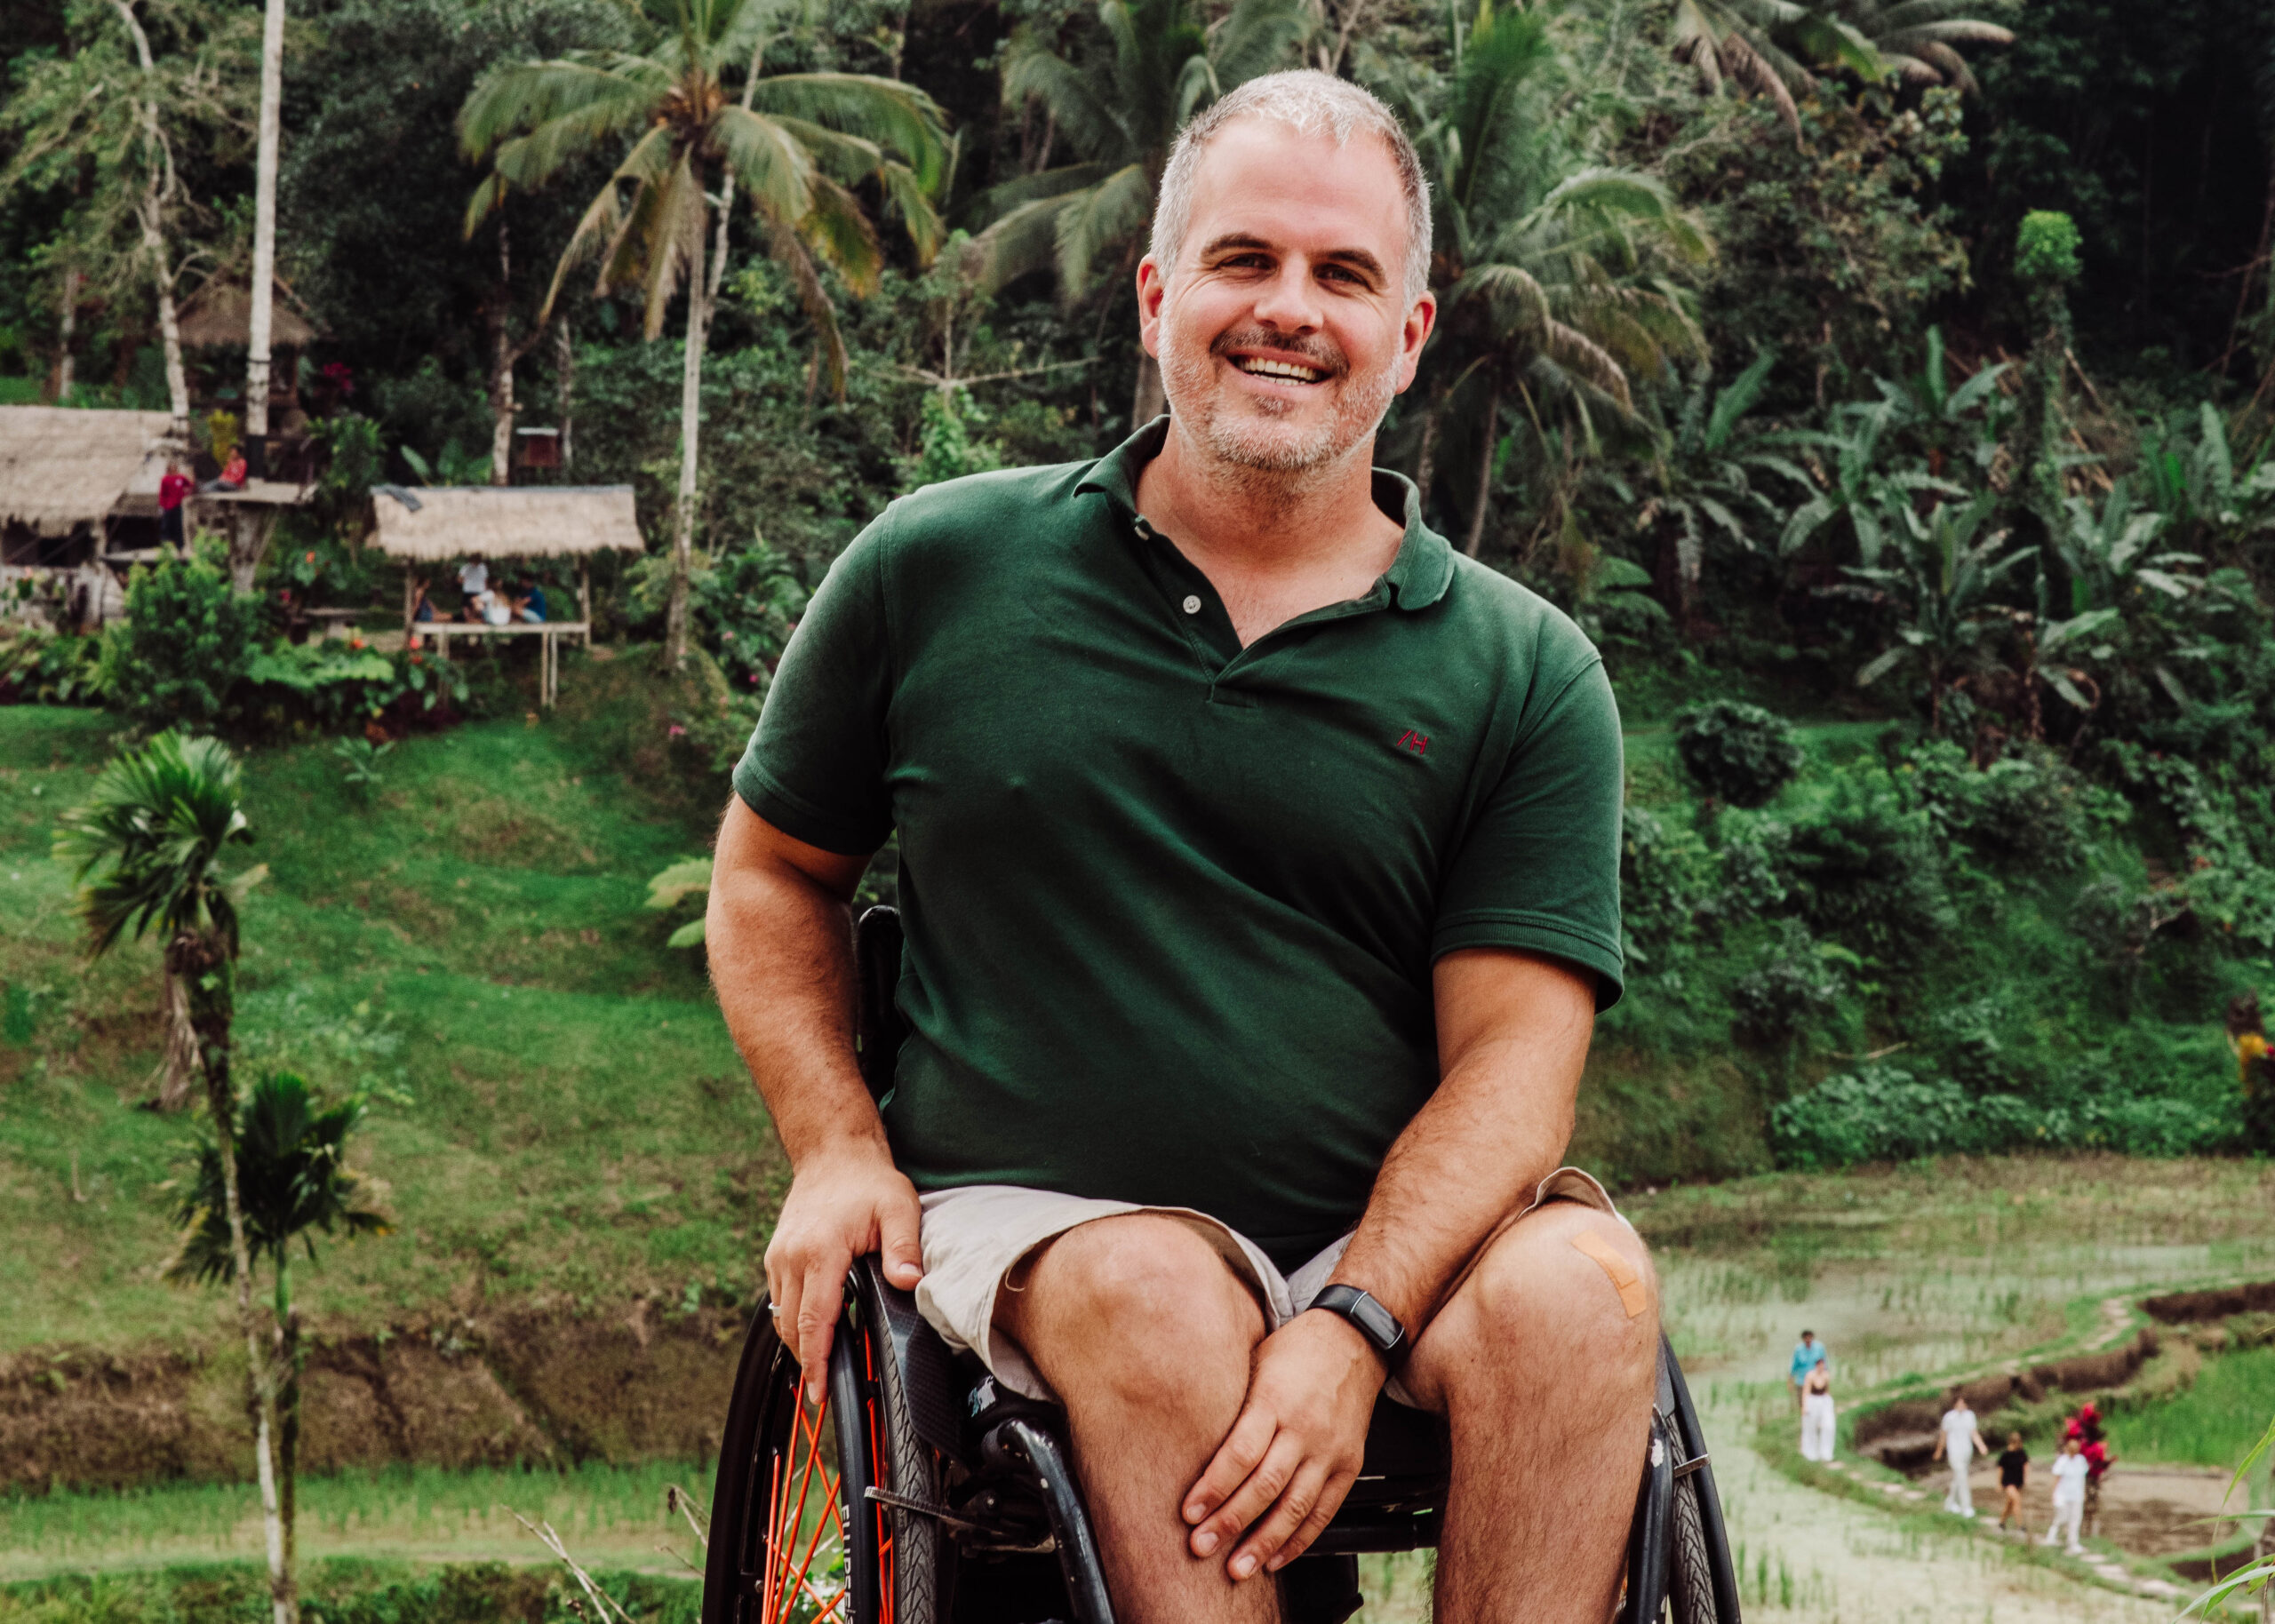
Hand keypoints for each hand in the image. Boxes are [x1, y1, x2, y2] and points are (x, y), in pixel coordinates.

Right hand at [762, 1145, 922, 1401]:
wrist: (832, 1153)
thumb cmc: (867, 1181)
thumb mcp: (898, 1206)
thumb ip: (904, 1247)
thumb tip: (910, 1282)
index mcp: (820, 1251)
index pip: (815, 1319)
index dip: (816, 1361)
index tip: (820, 1392)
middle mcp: (791, 1257)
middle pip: (793, 1326)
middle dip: (807, 1362)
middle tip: (823, 1392)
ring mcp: (779, 1257)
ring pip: (782, 1317)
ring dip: (799, 1344)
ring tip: (820, 1369)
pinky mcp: (776, 1257)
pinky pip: (779, 1301)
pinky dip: (794, 1321)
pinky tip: (813, 1332)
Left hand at [1182, 1309, 1383, 1580]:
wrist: (1354, 1340)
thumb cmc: (1294, 1350)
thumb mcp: (1255, 1362)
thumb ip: (1232, 1406)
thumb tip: (1190, 1442)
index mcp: (1275, 1399)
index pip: (1240, 1452)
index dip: (1214, 1486)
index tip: (1189, 1512)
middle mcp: (1304, 1428)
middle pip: (1265, 1485)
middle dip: (1231, 1521)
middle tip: (1202, 1547)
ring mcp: (1330, 1449)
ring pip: (1295, 1506)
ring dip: (1264, 1541)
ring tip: (1238, 1567)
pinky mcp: (1349, 1464)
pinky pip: (1324, 1511)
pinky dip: (1300, 1539)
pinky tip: (1276, 1557)